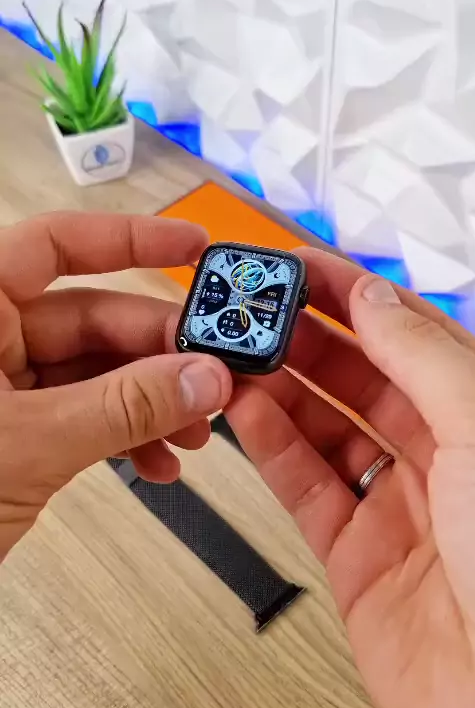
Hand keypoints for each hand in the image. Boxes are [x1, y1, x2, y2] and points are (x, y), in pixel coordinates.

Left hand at [0, 212, 230, 559]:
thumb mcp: (29, 444)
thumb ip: (124, 406)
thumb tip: (208, 377)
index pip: (54, 246)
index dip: (130, 240)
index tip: (196, 248)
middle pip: (92, 319)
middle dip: (160, 351)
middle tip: (220, 374)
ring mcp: (3, 388)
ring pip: (96, 375)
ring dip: (153, 403)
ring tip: (198, 433)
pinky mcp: (18, 432)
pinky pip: (85, 418)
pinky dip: (125, 439)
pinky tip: (160, 467)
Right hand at [226, 248, 474, 707]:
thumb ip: (422, 358)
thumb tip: (372, 296)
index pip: (404, 332)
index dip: (350, 295)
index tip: (299, 268)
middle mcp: (442, 455)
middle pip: (359, 375)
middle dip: (304, 338)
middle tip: (254, 312)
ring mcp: (398, 505)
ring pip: (324, 428)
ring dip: (279, 388)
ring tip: (236, 356)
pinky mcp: (358, 556)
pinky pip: (305, 486)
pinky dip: (271, 447)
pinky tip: (245, 413)